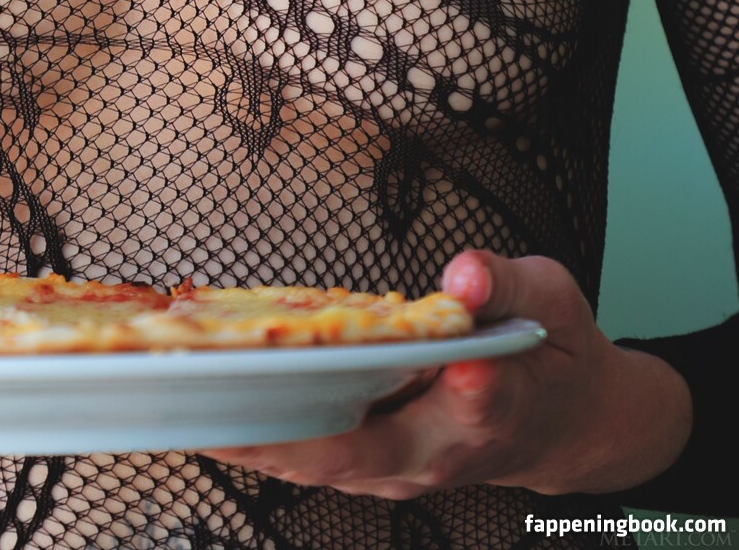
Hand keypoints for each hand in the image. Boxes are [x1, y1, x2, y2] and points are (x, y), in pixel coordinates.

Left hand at [203, 250, 692, 499]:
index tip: (413, 371)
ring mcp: (398, 470)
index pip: (468, 409)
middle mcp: (438, 453)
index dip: (434, 394)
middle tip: (212, 402)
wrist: (565, 424)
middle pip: (354, 454)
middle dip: (278, 435)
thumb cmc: (550, 350)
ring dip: (249, 440)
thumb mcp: (550, 298)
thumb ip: (508, 282)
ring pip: (316, 465)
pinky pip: (305, 456)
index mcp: (495, 407)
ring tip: (179, 399)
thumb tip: (466, 273)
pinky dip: (255, 436)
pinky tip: (202, 401)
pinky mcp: (369, 465)